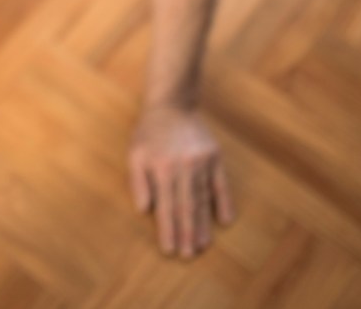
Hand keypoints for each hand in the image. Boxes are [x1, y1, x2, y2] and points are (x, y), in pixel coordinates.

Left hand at [128, 106, 234, 257]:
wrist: (172, 105)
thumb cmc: (149, 133)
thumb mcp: (135, 154)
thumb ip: (138, 182)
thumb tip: (144, 210)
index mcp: (162, 169)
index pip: (165, 207)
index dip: (167, 230)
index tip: (169, 250)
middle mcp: (183, 168)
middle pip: (186, 208)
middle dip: (187, 234)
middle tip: (189, 255)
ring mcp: (202, 163)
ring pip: (203, 199)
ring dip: (203, 224)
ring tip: (203, 245)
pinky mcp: (215, 157)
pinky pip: (221, 184)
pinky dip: (224, 203)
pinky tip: (225, 220)